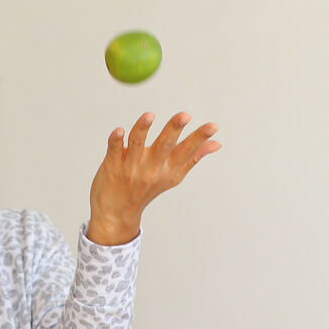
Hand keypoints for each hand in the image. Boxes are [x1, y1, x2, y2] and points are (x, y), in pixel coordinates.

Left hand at [87, 111, 220, 244]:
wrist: (116, 213)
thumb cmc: (146, 190)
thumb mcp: (172, 177)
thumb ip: (192, 158)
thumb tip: (216, 144)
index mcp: (167, 169)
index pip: (186, 151)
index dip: (199, 138)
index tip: (213, 126)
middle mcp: (151, 168)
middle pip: (164, 146)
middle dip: (174, 130)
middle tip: (185, 115)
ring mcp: (130, 166)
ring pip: (137, 144)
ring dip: (142, 129)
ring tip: (150, 116)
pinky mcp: (112, 165)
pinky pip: (114, 150)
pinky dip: (116, 140)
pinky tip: (119, 131)